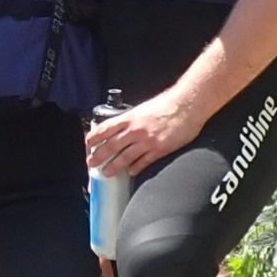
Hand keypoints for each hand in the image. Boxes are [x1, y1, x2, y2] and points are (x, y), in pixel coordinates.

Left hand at [86, 90, 201, 177]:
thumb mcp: (144, 108)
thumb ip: (133, 119)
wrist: (188, 104)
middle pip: (111, 145)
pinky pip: (144, 161)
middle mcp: (136, 129)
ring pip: (125, 157)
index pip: (106, 128)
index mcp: (131, 116)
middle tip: (91, 164)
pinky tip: (130, 172)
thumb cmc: (169, 103)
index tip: (88, 144)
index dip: (94, 137)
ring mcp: (147, 140)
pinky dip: (136, 168)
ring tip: (105, 173)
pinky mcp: (160, 149)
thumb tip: (122, 127)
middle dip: (98, 156)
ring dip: (113, 166)